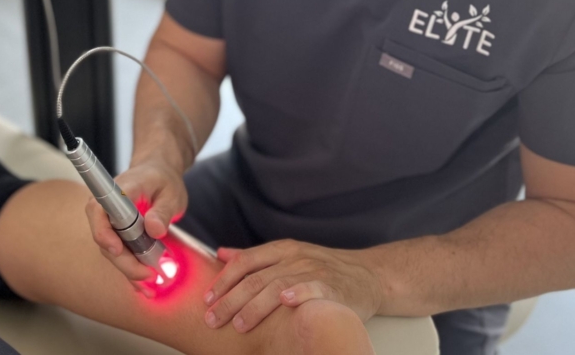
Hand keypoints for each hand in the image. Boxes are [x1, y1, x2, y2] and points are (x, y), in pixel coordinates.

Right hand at [86, 156, 188, 280]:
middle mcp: (107, 205)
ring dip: (129, 269)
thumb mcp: (171, 193)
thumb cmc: (164, 180)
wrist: (159, 173)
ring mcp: (109, 220)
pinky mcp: (116, 233)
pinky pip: (119, 253)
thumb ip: (162, 210)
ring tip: (150, 284)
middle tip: (148, 275)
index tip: (117, 249)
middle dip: (124, 261)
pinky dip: (131, 270)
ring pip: (111, 250)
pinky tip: (144, 285)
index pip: (99, 209)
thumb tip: (154, 229)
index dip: (103, 232)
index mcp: (120, 189)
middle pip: (104, 237)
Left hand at [202, 240, 379, 333]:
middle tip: (213, 319)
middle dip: (231, 300)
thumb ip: (255, 258)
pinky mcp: (332, 284)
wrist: (368, 275)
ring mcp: (313, 269)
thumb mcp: (288, 257)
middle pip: (255, 278)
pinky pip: (312, 287)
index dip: (224, 280)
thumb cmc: (323, 268)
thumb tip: (221, 254)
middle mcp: (294, 257)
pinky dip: (297, 293)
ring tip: (239, 324)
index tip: (206, 299)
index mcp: (281, 250)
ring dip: (255, 306)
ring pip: (277, 285)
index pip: (245, 262)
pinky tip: (284, 301)